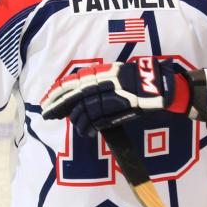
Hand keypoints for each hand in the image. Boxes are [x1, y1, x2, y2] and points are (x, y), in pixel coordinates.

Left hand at [40, 58, 189, 135]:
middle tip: (46, 115)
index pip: (72, 82)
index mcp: (101, 72)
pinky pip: (96, 121)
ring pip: (83, 111)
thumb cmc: (139, 80)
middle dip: (57, 106)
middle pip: (72, 96)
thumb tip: (80, 92)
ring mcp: (108, 96)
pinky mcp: (115, 109)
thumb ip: (99, 80)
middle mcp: (102, 82)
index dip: (58, 92)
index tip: (47, 99)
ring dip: (76, 122)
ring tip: (76, 128)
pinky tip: (87, 133)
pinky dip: (89, 128)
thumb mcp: (117, 74)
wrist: (160, 86)